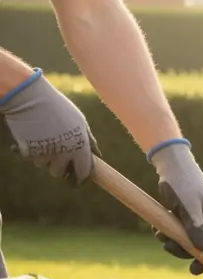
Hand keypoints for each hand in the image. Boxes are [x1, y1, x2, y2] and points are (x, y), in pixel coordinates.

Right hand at [0, 68, 99, 185]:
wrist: (30, 97)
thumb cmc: (58, 108)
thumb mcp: (80, 122)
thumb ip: (89, 141)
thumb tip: (98, 157)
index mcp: (80, 147)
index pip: (83, 173)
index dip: (81, 179)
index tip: (79, 181)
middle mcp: (64, 153)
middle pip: (60, 173)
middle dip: (58, 167)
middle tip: (56, 154)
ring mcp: (45, 153)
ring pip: (44, 166)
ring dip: (44, 158)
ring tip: (44, 138)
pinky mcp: (28, 151)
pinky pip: (31, 158)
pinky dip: (31, 151)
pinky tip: (33, 136)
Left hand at [147, 139, 202, 275]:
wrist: (171, 161)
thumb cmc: (181, 182)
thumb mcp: (187, 207)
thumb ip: (195, 228)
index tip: (193, 270)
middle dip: (185, 250)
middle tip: (166, 248)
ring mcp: (201, 213)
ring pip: (191, 237)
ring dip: (175, 241)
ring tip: (158, 235)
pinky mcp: (189, 210)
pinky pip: (183, 229)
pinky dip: (171, 232)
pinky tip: (158, 229)